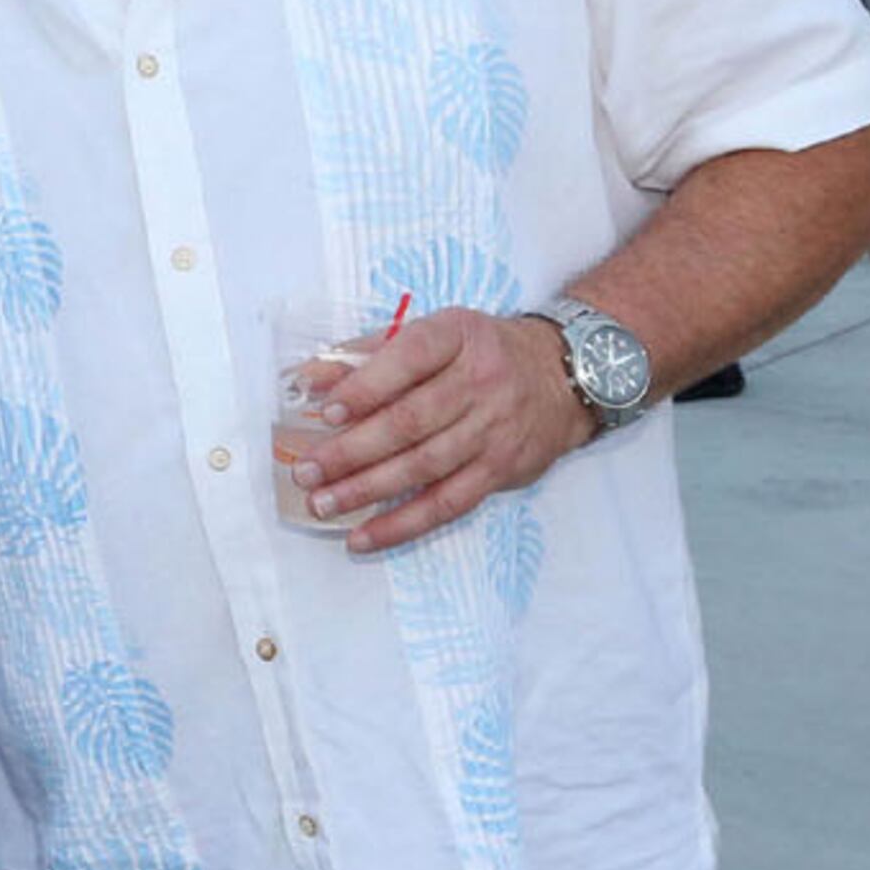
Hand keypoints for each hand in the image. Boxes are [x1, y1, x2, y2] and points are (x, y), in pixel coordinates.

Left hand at [296, 308, 593, 555]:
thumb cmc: (478, 353)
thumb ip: (369, 354)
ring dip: (367, 490)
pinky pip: (447, 504)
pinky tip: (363, 536)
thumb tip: (309, 380)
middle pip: (411, 422)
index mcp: (457, 336)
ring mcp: (494, 430)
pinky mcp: (500, 470)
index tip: (325, 412)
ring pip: (424, 466)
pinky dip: (401, 525)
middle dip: (352, 450)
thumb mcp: (433, 334)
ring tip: (322, 504)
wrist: (561, 376)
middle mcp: (481, 382)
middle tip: (307, 471)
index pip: (409, 358)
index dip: (365, 387)